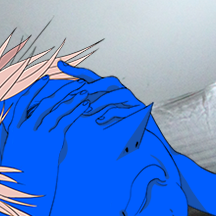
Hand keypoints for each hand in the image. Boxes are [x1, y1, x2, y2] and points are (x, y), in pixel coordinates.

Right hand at [0, 76, 93, 215]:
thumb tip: (21, 145)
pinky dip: (76, 109)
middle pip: (42, 102)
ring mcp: (37, 134)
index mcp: (12, 133)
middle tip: (71, 81)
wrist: (24, 198)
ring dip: (71, 97)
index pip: (23, 103)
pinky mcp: (51, 142)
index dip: (35, 91)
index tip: (44, 81)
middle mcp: (24, 130)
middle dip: (58, 90)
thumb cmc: (18, 186)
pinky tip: (85, 104)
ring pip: (56, 108)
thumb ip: (17, 148)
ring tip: (83, 89)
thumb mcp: (14, 163)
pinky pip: (65, 120)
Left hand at [56, 60, 202, 204]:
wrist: (154, 150)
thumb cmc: (130, 139)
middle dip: (90, 85)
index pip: (95, 79)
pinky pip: (126, 109)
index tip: (60, 65)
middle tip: (73, 93)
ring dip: (100, 100)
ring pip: (117, 92)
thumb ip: (94, 114)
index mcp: (115, 95)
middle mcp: (126, 96)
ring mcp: (135, 104)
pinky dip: (111, 113)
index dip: (78, 71)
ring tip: (85, 110)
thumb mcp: (109, 124)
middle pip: (107, 81)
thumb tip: (71, 110)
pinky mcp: (142, 115)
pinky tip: (99, 121)